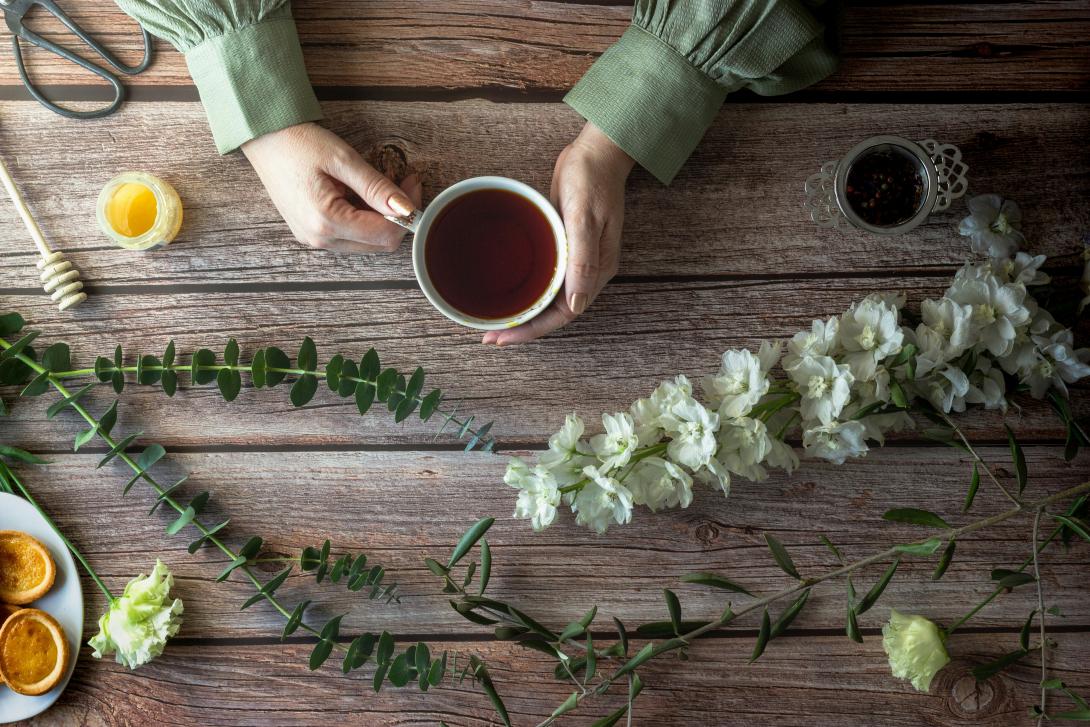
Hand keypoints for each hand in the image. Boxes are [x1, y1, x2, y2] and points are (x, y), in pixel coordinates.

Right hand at [242, 122, 421, 252]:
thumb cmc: (298, 143)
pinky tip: (358, 194)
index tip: (413, 183)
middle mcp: (320, 238)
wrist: (264, 138)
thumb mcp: (343, 160)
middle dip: (397, 216)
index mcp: (326, 221)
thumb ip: (377, 188)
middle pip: (379, 244)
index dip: (407, 212)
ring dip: (380, 218)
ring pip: (366, 243)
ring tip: (375, 185)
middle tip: (401, 182)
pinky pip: (350, 236)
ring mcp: (314, 239)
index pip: (386, 233)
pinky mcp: (312, 234)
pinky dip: (363, 219)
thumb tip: (407, 209)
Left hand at [482, 121, 633, 345]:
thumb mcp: (585, 218)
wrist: (595, 152)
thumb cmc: (592, 179)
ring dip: (524, 312)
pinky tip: (508, 292)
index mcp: (597, 270)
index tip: (505, 338)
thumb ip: (582, 260)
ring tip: (494, 323)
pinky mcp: (566, 246)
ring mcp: (577, 259)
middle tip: (490, 337)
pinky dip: (527, 290)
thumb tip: (575, 304)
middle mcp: (588, 272)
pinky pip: (545, 278)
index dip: (534, 330)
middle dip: (524, 328)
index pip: (564, 314)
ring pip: (548, 298)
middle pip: (555, 312)